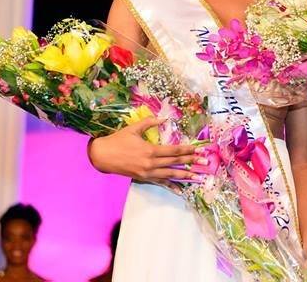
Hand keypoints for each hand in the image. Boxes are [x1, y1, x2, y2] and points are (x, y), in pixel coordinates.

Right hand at [87, 117, 201, 184]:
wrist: (101, 156)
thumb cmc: (118, 140)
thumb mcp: (134, 128)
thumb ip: (150, 122)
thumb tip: (165, 118)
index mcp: (150, 150)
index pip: (174, 150)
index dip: (188, 150)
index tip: (199, 149)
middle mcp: (151, 163)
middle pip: (175, 162)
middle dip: (192, 162)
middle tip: (205, 162)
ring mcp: (147, 173)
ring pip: (170, 174)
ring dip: (185, 175)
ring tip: (198, 176)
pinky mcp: (143, 178)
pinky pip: (160, 182)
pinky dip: (171, 185)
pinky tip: (181, 189)